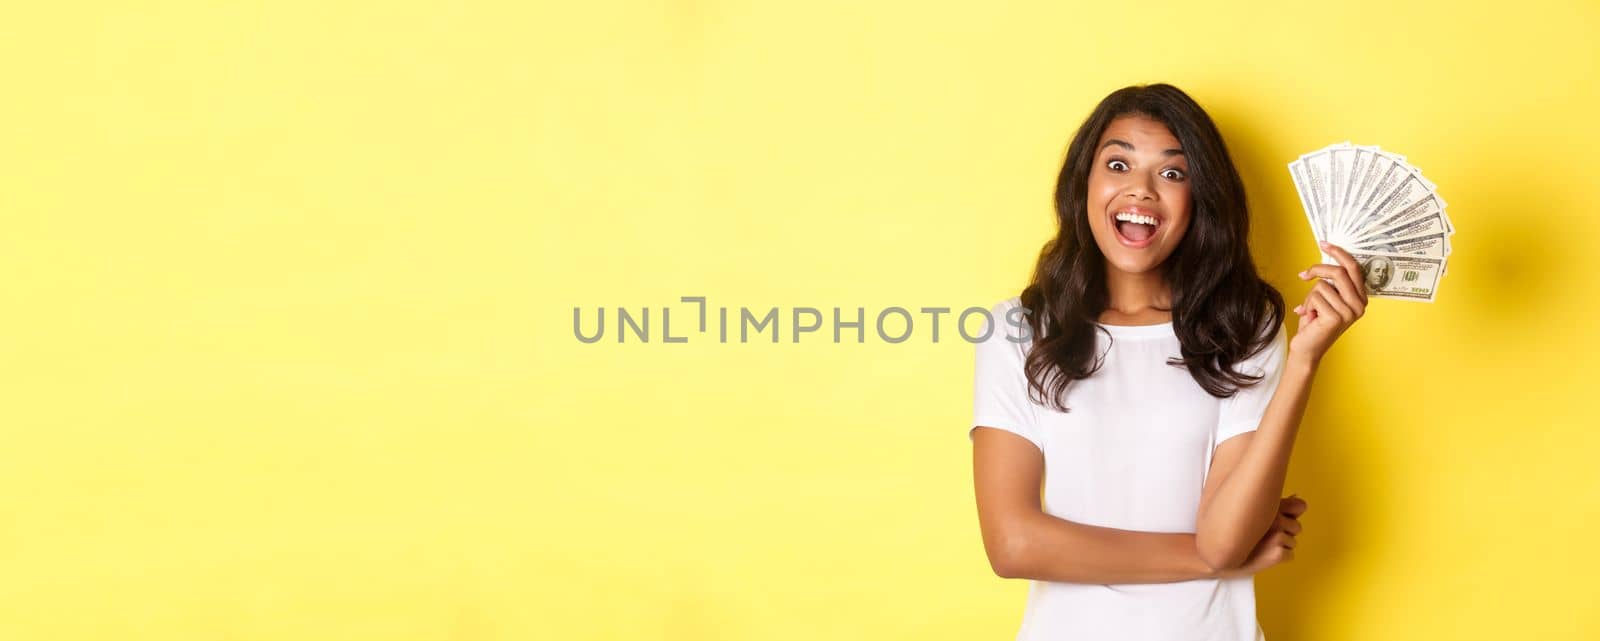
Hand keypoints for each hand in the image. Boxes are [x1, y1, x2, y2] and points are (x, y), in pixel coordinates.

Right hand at [1219, 495, 1306, 578]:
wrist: (1217, 555)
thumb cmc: (1233, 531)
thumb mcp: (1253, 510)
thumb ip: (1277, 504)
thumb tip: (1298, 496)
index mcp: (1269, 505)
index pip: (1300, 506)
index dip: (1289, 515)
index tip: (1273, 521)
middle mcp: (1274, 519)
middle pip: (1297, 527)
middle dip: (1285, 533)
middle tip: (1263, 537)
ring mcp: (1277, 537)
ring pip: (1293, 542)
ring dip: (1281, 546)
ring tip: (1261, 545)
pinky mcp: (1278, 554)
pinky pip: (1290, 556)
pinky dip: (1280, 558)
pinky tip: (1263, 555)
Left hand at [1289, 242, 1367, 366]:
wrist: (1307, 348)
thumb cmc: (1315, 322)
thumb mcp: (1326, 298)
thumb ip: (1331, 283)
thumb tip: (1324, 260)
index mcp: (1360, 297)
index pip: (1354, 268)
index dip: (1339, 253)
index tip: (1324, 243)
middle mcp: (1359, 305)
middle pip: (1338, 272)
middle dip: (1317, 270)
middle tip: (1303, 275)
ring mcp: (1349, 312)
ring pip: (1322, 286)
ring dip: (1309, 297)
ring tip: (1311, 312)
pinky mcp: (1336, 317)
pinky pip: (1315, 297)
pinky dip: (1306, 306)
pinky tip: (1310, 318)